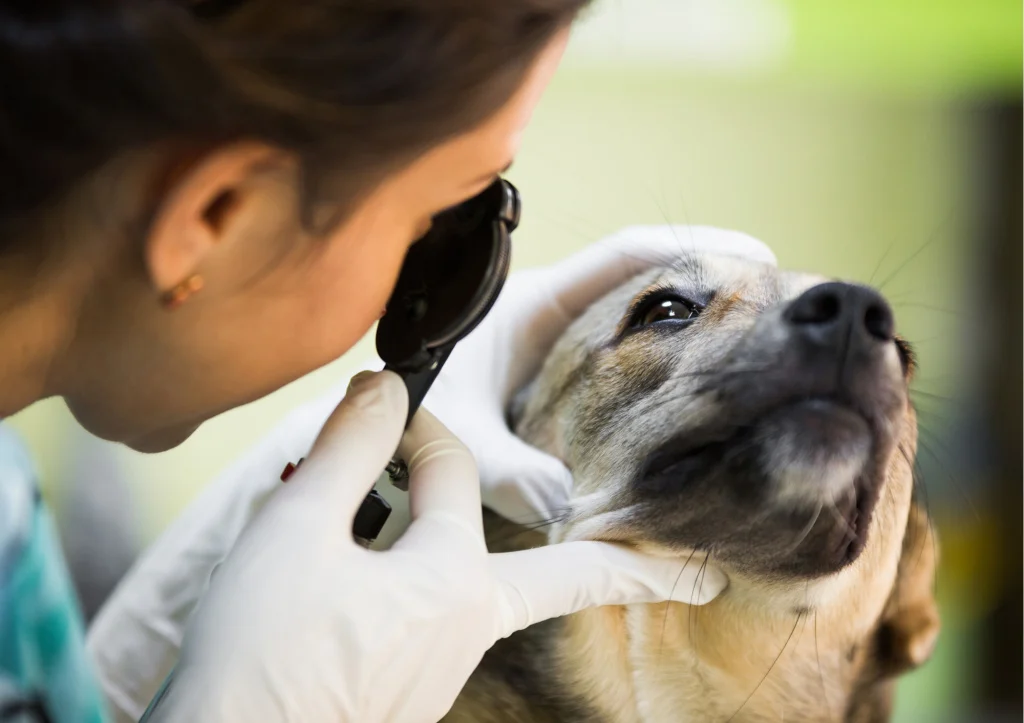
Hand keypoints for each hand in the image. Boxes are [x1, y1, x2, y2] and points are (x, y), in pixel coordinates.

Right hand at [140, 371, 725, 722]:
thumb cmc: (255, 655)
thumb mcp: (296, 531)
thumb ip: (350, 449)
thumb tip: (386, 386)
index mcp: (450, 583)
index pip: (450, 468)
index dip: (412, 422)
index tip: (381, 404)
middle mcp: (464, 628)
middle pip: (565, 576)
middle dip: (636, 570)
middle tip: (706, 574)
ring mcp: (441, 667)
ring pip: (486, 585)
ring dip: (502, 552)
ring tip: (549, 546)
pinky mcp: (409, 689)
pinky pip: (441, 618)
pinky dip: (433, 581)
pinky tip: (385, 574)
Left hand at [423, 225, 775, 522]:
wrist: (370, 439)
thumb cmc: (399, 420)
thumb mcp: (449, 432)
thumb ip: (497, 464)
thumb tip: (565, 506)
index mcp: (528, 304)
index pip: (621, 256)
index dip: (688, 248)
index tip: (755, 257)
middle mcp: (550, 319)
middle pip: (645, 285)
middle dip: (709, 288)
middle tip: (779, 310)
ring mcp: (557, 352)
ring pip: (638, 328)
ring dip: (693, 334)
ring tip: (760, 355)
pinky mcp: (559, 388)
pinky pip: (624, 369)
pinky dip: (664, 378)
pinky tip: (699, 412)